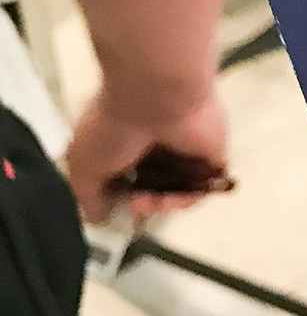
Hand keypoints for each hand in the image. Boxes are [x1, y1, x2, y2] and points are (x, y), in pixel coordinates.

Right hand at [67, 91, 229, 223]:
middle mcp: (158, 142)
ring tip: (145, 203)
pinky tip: (170, 200)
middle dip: (141, 203)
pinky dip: (187, 199)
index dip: (120, 196)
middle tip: (134, 206)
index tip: (112, 206)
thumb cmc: (114, 126)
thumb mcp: (84, 166)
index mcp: (127, 138)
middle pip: (155, 185)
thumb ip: (89, 197)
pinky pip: (204, 186)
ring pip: (178, 189)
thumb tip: (97, 218)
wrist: (157, 97)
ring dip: (160, 204)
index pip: (127, 175)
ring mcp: (187, 147)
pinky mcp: (214, 152)